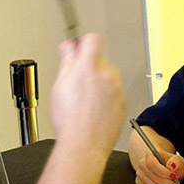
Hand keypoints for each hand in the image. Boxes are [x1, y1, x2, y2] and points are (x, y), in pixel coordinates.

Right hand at [49, 34, 125, 156]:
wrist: (84, 144)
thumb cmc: (70, 120)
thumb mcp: (59, 85)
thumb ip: (67, 60)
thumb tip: (69, 46)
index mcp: (89, 66)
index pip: (93, 39)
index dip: (84, 42)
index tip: (79, 48)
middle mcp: (107, 75)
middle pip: (100, 59)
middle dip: (90, 65)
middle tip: (76, 82)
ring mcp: (117, 88)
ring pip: (109, 76)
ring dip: (99, 81)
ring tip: (85, 99)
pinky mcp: (123, 101)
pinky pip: (115, 91)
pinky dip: (107, 95)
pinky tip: (94, 108)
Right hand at [134, 143, 183, 183]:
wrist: (164, 166)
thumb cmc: (169, 162)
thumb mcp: (177, 159)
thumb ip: (176, 161)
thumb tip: (171, 165)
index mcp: (150, 155)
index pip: (151, 164)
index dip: (163, 172)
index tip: (173, 175)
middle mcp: (142, 164)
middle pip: (152, 176)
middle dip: (166, 181)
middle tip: (174, 182)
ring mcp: (140, 174)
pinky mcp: (140, 183)